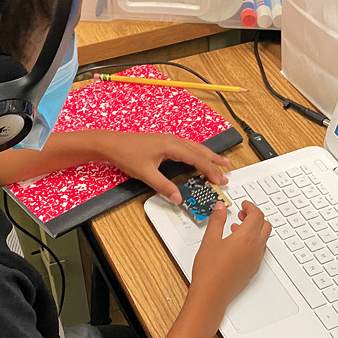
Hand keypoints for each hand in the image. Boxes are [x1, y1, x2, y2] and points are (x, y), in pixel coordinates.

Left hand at [106, 132, 229, 203]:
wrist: (111, 143)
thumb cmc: (126, 155)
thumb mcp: (146, 174)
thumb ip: (164, 186)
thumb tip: (179, 198)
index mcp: (171, 146)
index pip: (197, 158)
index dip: (210, 170)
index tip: (219, 179)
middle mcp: (173, 140)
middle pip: (199, 151)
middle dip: (214, 161)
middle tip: (227, 171)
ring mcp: (169, 140)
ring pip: (194, 147)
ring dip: (207, 155)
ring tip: (220, 162)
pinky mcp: (164, 142)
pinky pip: (187, 147)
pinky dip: (197, 153)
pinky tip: (198, 157)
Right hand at [189, 201, 270, 312]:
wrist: (212, 295)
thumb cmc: (210, 270)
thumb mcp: (210, 239)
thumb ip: (217, 220)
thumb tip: (220, 208)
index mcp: (247, 238)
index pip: (257, 215)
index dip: (250, 207)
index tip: (243, 205)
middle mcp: (256, 249)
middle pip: (265, 225)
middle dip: (255, 217)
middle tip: (242, 214)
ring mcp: (256, 260)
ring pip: (263, 239)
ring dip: (254, 230)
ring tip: (236, 228)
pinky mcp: (253, 270)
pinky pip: (259, 251)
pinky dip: (252, 242)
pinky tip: (237, 245)